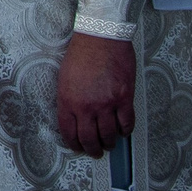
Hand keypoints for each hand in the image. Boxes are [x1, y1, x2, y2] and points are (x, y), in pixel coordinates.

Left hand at [56, 31, 135, 156]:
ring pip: (109, 135)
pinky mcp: (124, 99)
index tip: (78, 147)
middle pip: (89, 139)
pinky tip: (123, 130)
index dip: (74, 144)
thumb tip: (75, 118)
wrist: (101, 38)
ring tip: (110, 143)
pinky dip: (125, 130)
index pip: (68, 132)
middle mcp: (86, 106)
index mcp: (67, 100)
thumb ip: (69, 100)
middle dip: (93, 150)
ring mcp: (106, 104)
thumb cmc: (82, 53)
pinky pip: (127, 123)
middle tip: (96, 152)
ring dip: (110, 143)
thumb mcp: (65, 78)